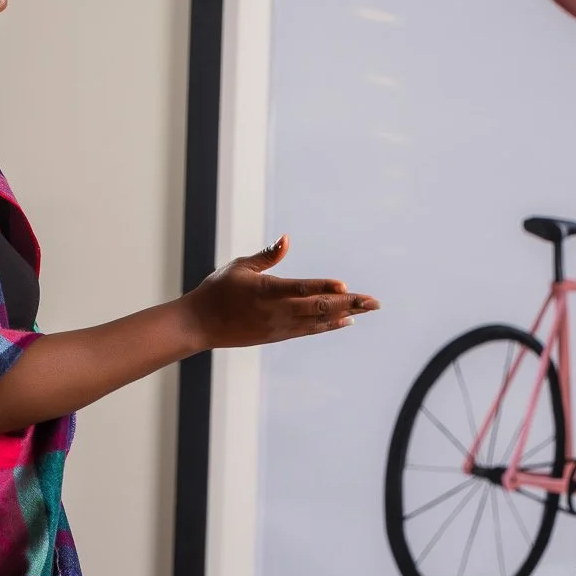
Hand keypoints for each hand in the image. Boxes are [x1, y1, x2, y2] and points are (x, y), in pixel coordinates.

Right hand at [182, 234, 377, 350]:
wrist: (200, 325)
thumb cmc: (217, 290)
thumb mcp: (240, 267)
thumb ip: (267, 256)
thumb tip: (286, 239)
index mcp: (265, 291)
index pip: (300, 288)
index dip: (324, 286)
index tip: (345, 284)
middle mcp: (276, 312)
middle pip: (318, 308)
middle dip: (349, 303)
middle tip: (375, 301)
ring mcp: (279, 326)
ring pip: (319, 321)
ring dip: (346, 314)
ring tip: (368, 308)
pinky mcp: (279, 336)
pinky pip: (310, 330)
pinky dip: (330, 325)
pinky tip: (347, 320)